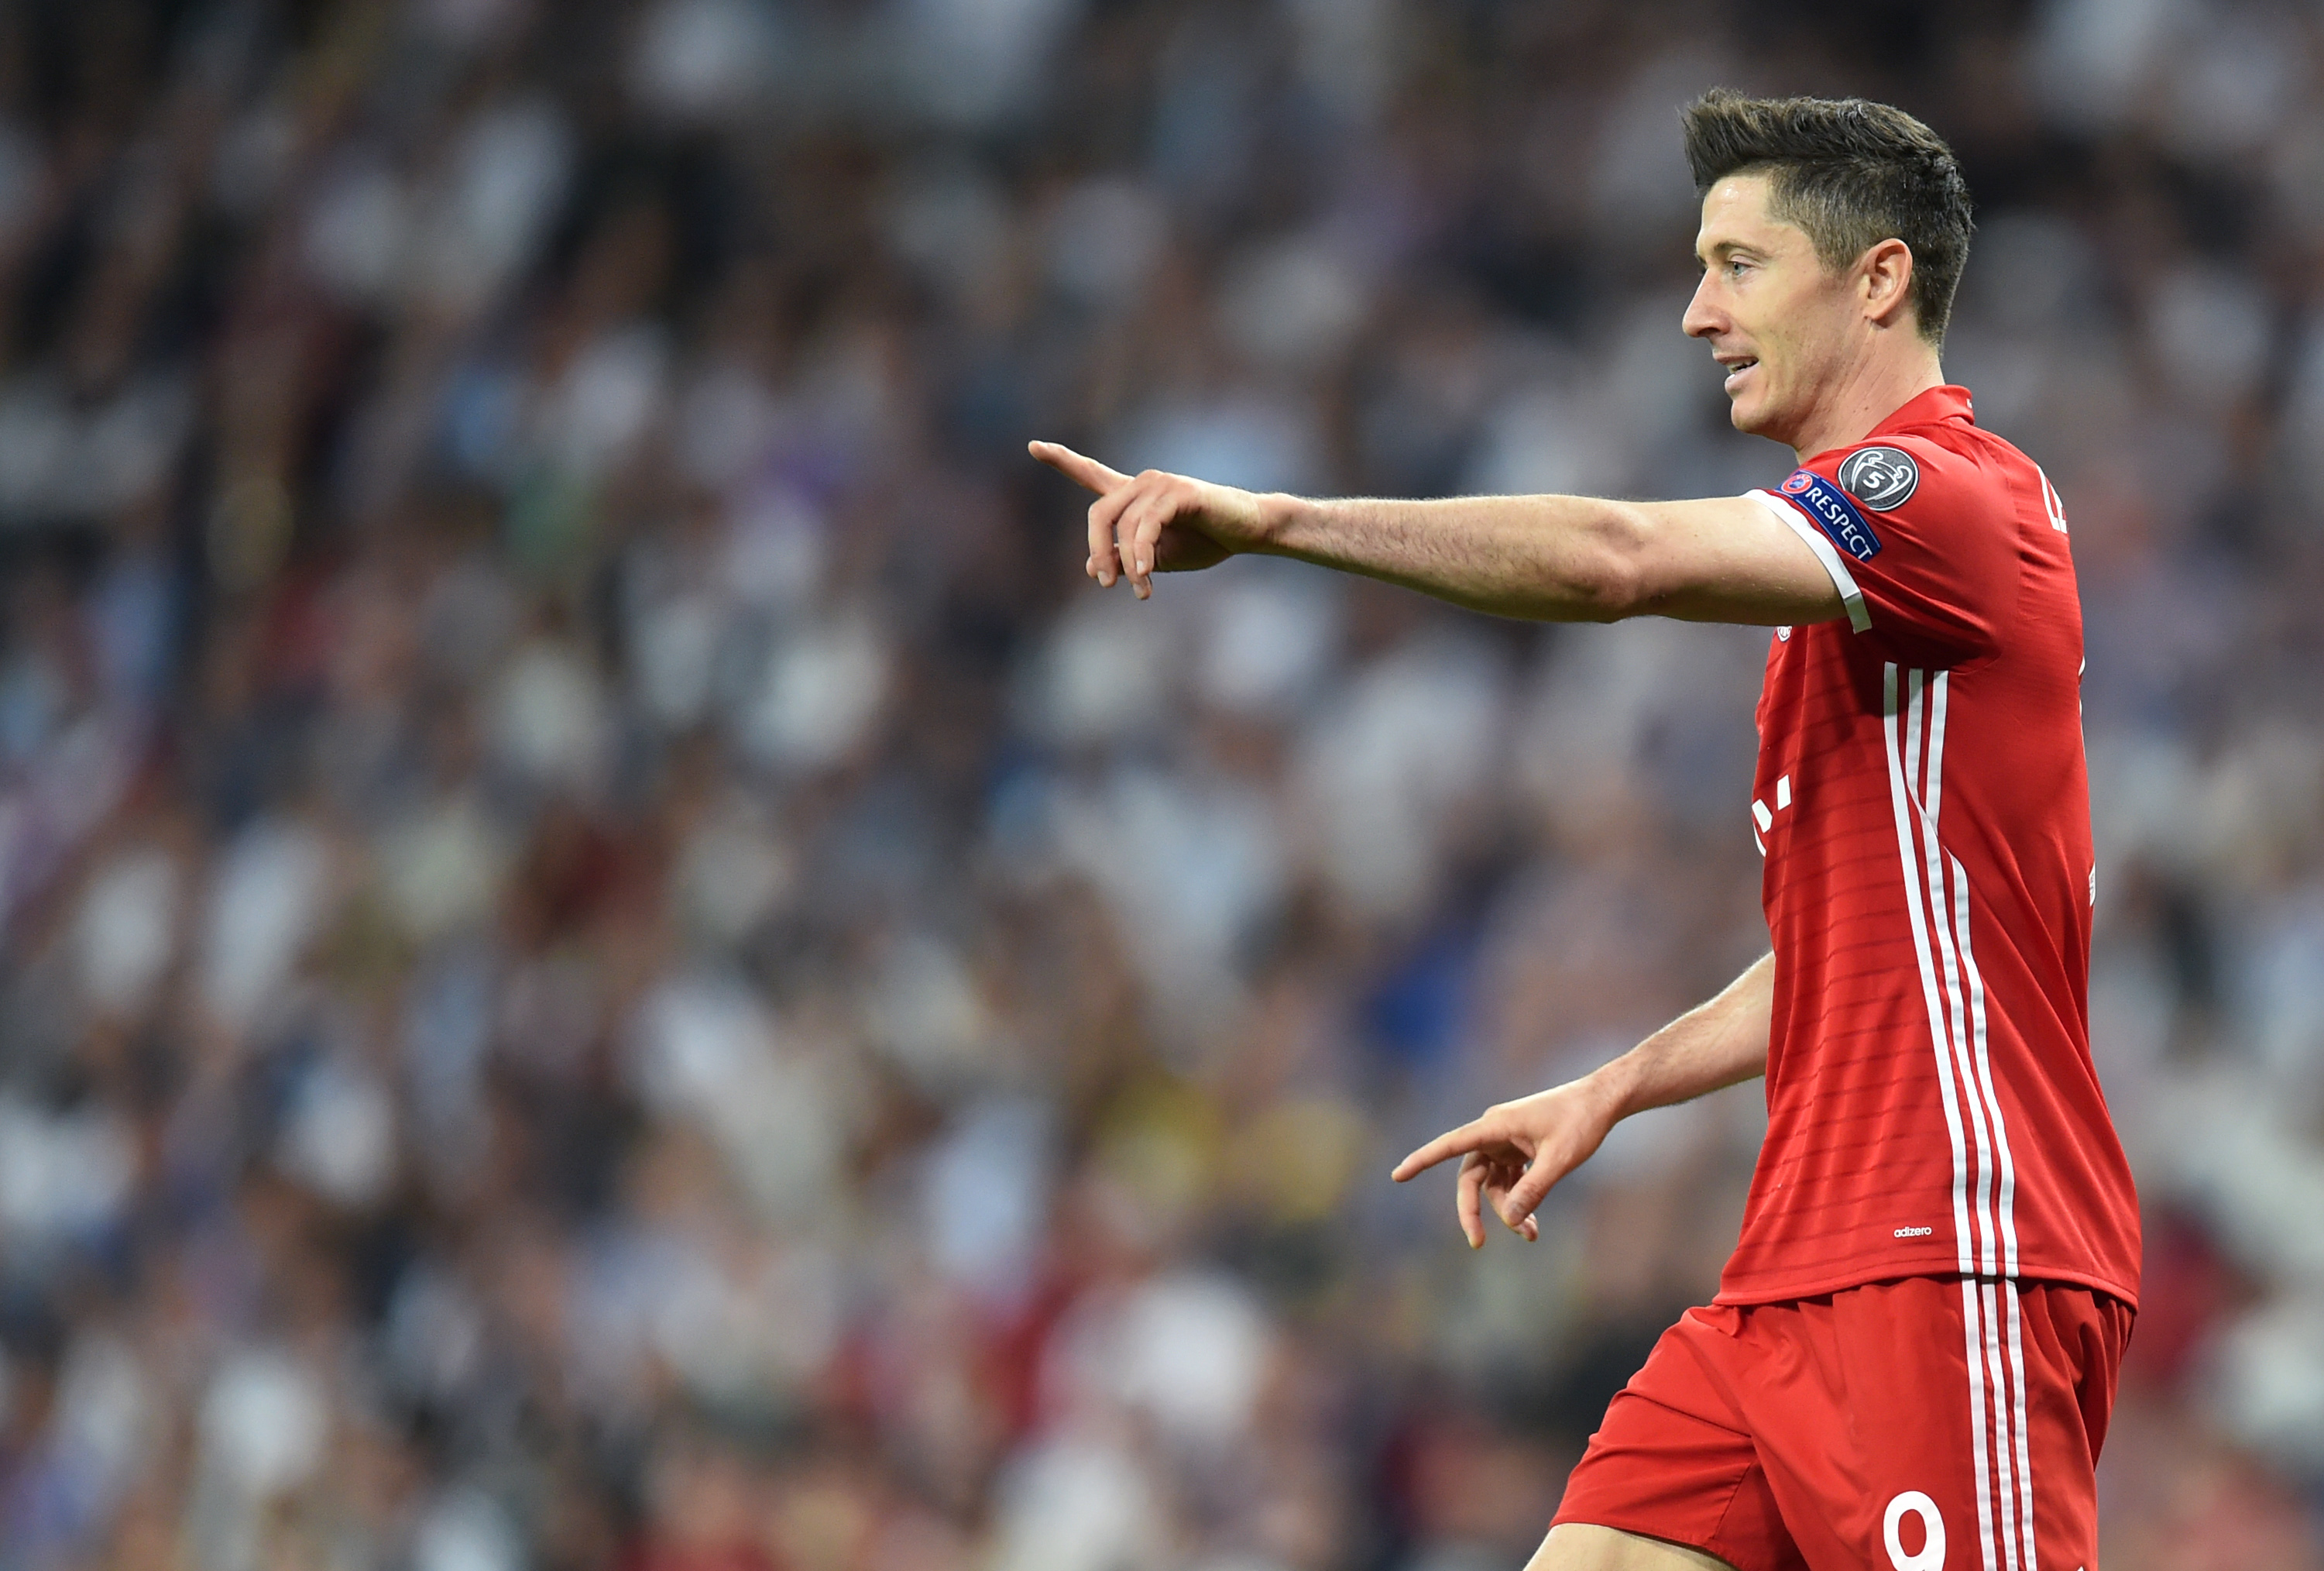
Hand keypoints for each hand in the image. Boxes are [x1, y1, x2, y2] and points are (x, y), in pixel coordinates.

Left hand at [1028, 440, 1265, 598]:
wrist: (1246, 531)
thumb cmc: (1204, 541)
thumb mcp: (1156, 558)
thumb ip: (1123, 558)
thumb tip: (1091, 568)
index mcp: (1133, 496)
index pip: (1090, 473)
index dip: (1061, 460)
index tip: (1033, 446)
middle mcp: (1142, 482)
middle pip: (1098, 513)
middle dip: (1097, 550)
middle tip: (1106, 585)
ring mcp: (1160, 484)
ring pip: (1124, 526)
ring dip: (1129, 564)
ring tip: (1141, 590)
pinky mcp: (1179, 492)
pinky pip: (1147, 526)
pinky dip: (1142, 553)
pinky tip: (1146, 574)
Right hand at [1391, 1077, 1622, 1247]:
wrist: (1603, 1101)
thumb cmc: (1581, 1122)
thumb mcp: (1559, 1160)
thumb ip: (1533, 1190)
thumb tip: (1508, 1220)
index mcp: (1496, 1126)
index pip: (1450, 1145)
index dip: (1422, 1160)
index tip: (1397, 1175)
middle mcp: (1495, 1132)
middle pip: (1470, 1177)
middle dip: (1474, 1210)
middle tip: (1478, 1243)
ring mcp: (1507, 1141)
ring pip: (1492, 1183)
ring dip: (1506, 1210)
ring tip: (1531, 1235)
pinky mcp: (1520, 1148)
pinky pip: (1509, 1180)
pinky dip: (1518, 1200)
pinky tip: (1532, 1223)